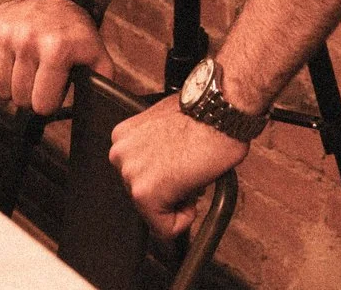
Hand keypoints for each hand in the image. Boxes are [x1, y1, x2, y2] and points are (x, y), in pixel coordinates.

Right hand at [0, 0, 104, 114]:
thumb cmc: (76, 35)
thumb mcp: (97, 57)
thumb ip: (100, 86)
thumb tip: (95, 110)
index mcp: (56, 50)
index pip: (42, 105)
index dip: (50, 102)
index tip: (54, 90)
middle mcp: (28, 40)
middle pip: (19, 99)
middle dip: (31, 97)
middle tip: (40, 80)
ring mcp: (5, 34)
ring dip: (12, 87)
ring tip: (26, 71)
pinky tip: (10, 62)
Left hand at [110, 98, 246, 236]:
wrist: (219, 111)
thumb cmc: (204, 115)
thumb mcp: (166, 127)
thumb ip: (155, 149)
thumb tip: (163, 168)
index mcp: (124, 137)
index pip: (138, 175)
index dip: (165, 178)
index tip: (180, 169)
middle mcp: (120, 154)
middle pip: (143, 193)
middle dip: (170, 190)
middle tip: (189, 172)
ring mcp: (130, 174)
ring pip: (153, 212)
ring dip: (178, 200)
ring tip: (192, 175)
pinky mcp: (145, 194)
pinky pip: (164, 228)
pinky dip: (184, 219)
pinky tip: (193, 191)